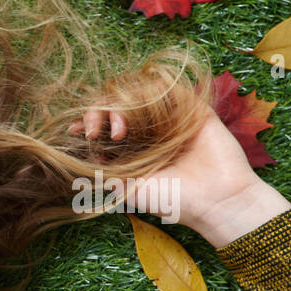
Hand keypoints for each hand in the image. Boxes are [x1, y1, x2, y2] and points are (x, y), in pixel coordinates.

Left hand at [68, 100, 261, 228]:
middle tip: (92, 133)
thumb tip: (80, 155)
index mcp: (134, 150)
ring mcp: (172, 120)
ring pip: (139, 96)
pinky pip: (170, 90)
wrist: (217, 201)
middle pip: (118, 108)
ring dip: (120, 105)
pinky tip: (138, 106)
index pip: (106, 127)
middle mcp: (151, 132)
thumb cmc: (173, 200)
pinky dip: (151, 91)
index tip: (73, 131)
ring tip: (117, 131)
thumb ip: (105, 172)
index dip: (88, 123)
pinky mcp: (193, 110)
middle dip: (98, 114)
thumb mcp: (128, 189)